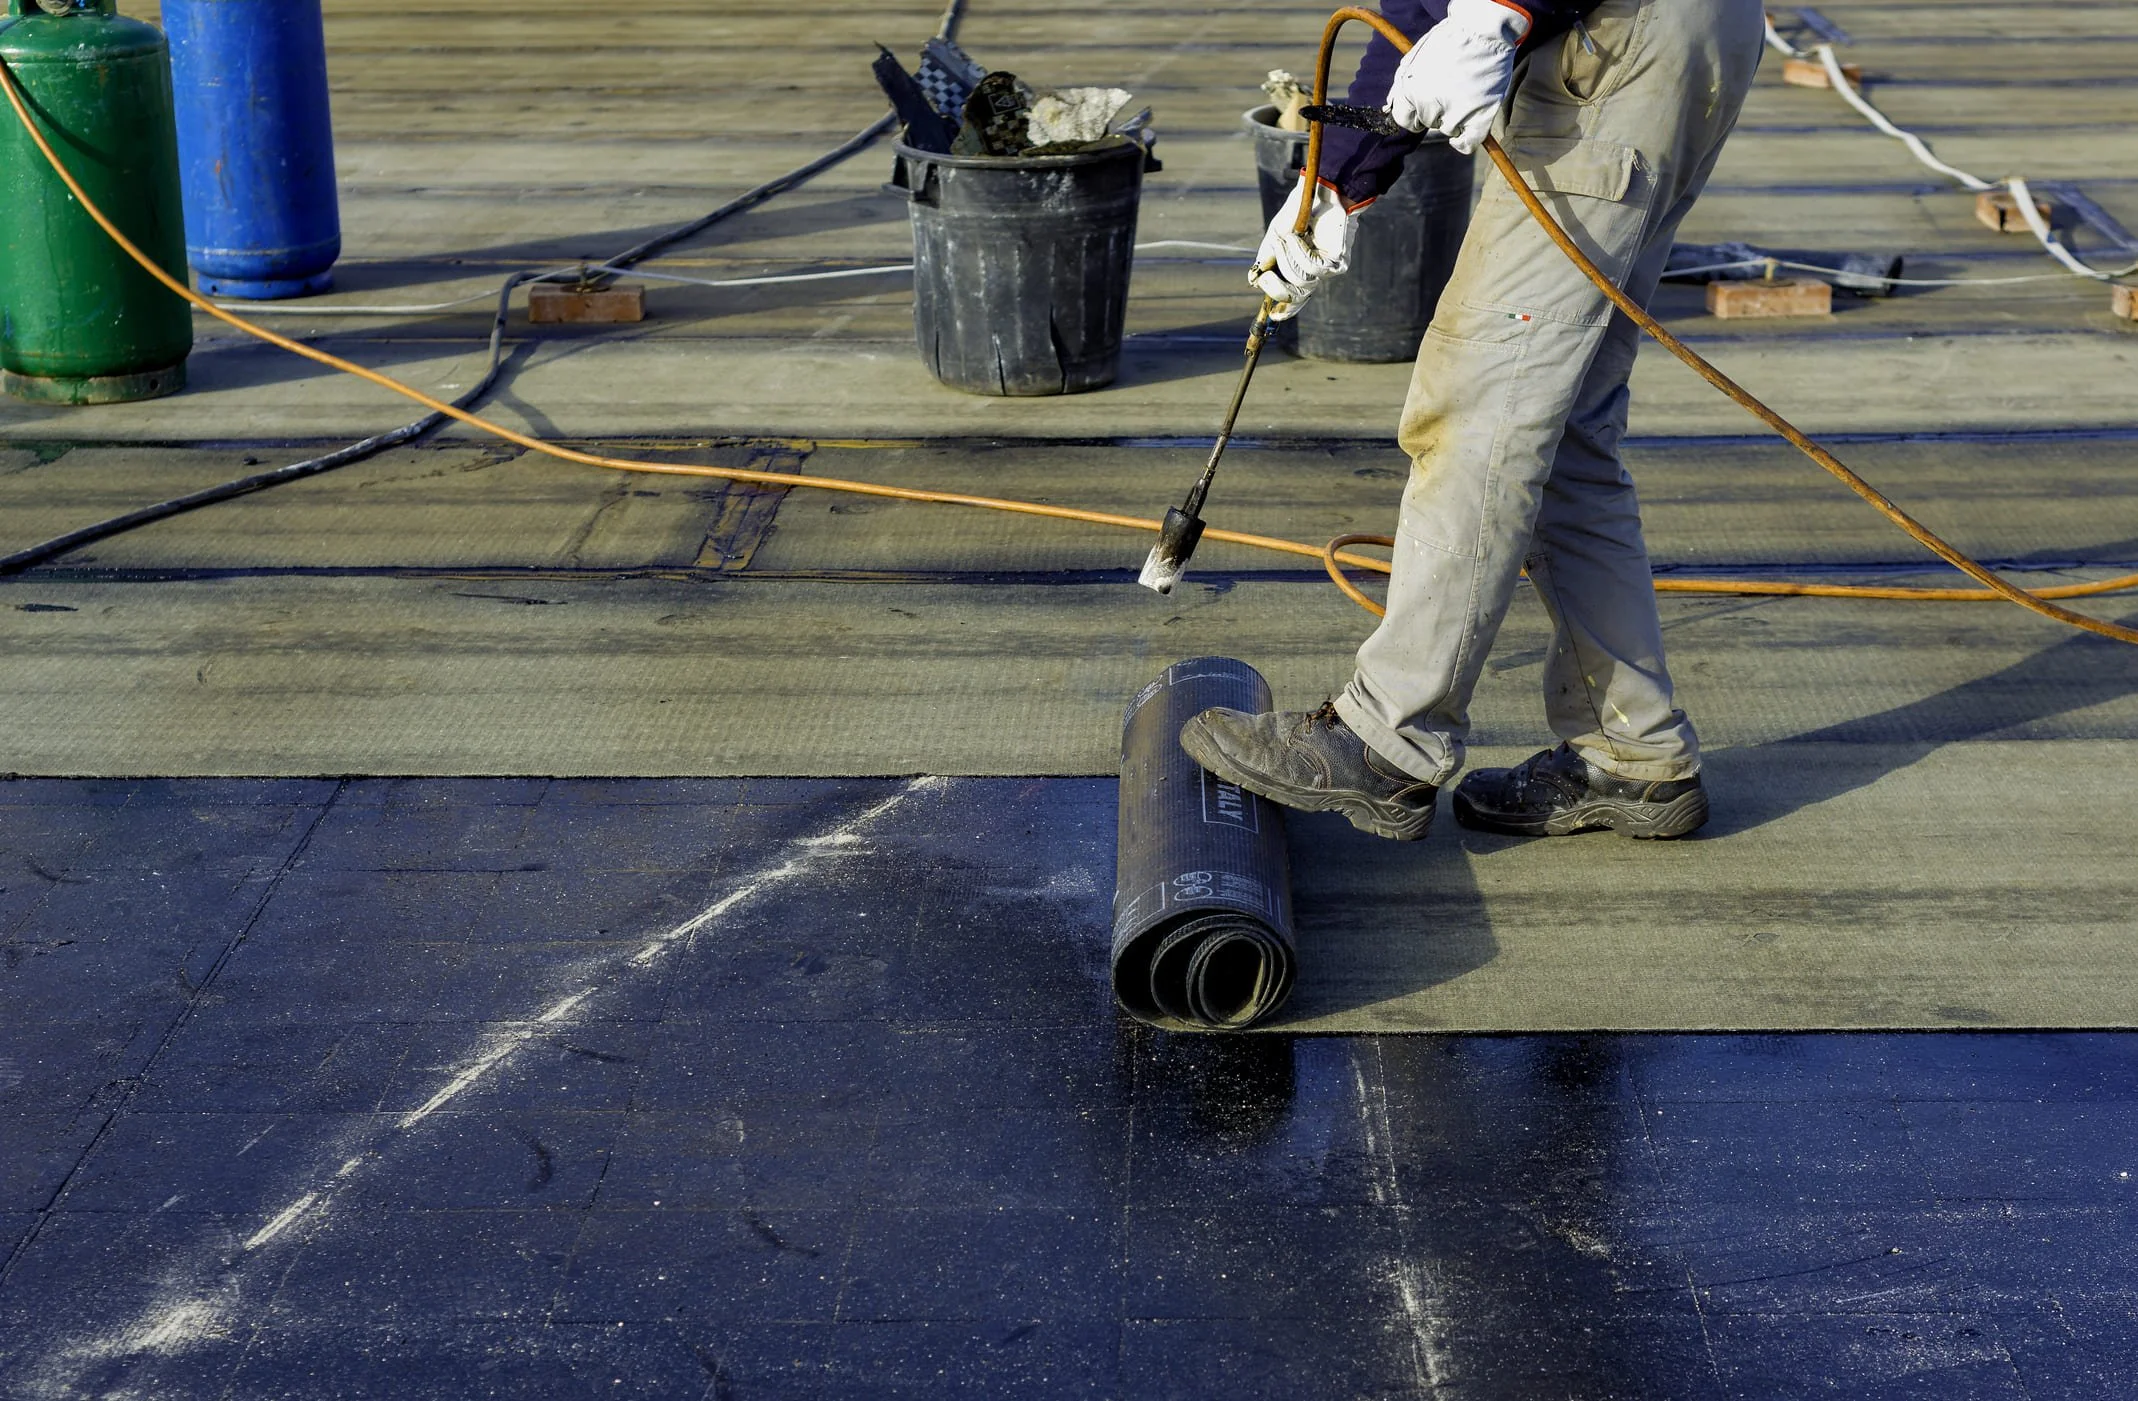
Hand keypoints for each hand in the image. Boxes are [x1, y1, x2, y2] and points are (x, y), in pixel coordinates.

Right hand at [1251, 178, 1355, 319]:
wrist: (1321, 193)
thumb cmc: (1299, 213)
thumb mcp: (1276, 236)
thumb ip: (1266, 258)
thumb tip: (1253, 282)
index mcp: (1298, 270)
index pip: (1294, 300)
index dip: (1284, 311)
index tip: (1272, 317)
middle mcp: (1314, 274)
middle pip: (1295, 297)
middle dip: (1276, 288)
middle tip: (1265, 274)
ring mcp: (1326, 269)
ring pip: (1301, 281)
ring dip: (1287, 260)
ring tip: (1287, 238)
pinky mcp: (1337, 263)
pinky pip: (1311, 267)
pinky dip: (1299, 252)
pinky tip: (1299, 237)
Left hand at [1387, 0, 1528, 154]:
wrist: (1484, 30)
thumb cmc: (1449, 39)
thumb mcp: (1415, 57)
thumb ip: (1399, 85)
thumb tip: (1388, 109)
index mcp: (1410, 91)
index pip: (1404, 119)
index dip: (1415, 112)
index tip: (1425, 104)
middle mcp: (1429, 106)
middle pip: (1428, 123)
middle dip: (1436, 110)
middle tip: (1451, 89)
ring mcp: (1454, 114)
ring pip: (1447, 130)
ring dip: (1454, 118)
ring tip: (1466, 92)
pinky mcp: (1479, 118)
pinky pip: (1467, 144)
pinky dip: (1465, 141)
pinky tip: (1467, 130)